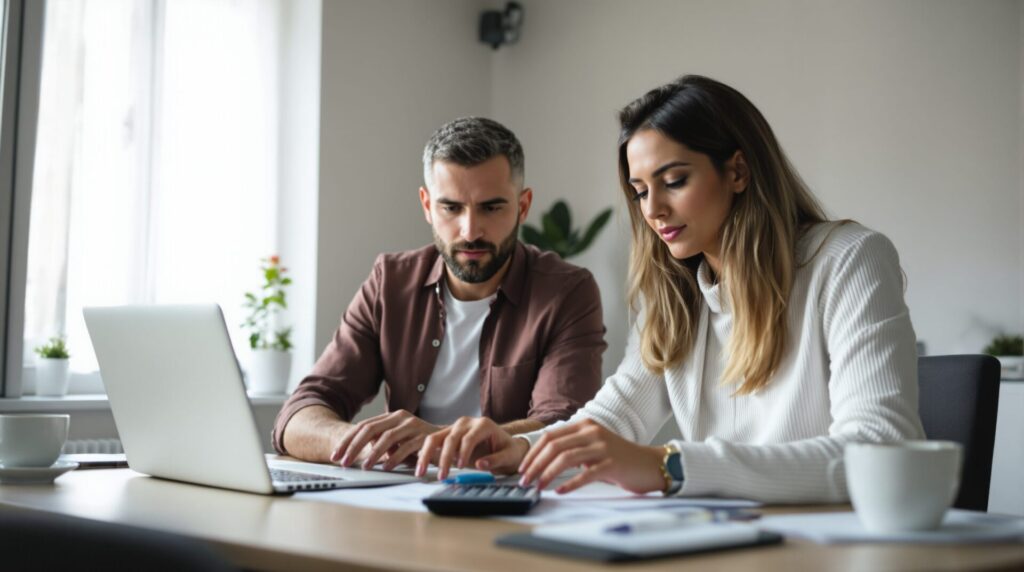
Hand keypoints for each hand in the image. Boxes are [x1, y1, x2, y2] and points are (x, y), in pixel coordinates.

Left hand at [330, 410, 441, 470]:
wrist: (448, 441)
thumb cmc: (418, 444)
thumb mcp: (396, 442)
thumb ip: (380, 442)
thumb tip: (353, 453)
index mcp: (391, 417)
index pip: (363, 426)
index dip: (348, 441)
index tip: (336, 455)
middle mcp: (400, 417)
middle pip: (371, 429)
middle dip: (354, 446)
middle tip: (344, 462)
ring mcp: (412, 425)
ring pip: (387, 437)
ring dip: (373, 453)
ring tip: (364, 466)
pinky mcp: (424, 436)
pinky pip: (406, 447)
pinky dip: (395, 458)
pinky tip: (386, 467)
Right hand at [416, 416, 529, 480]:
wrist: (505, 445)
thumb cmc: (508, 450)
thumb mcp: (508, 456)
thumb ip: (495, 460)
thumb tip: (480, 464)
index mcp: (483, 425)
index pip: (469, 438)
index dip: (463, 453)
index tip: (460, 467)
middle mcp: (467, 422)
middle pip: (450, 438)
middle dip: (444, 458)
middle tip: (442, 476)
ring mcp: (456, 427)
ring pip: (436, 437)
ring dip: (427, 455)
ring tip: (421, 471)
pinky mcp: (448, 434)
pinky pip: (433, 441)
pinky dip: (425, 453)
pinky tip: (420, 464)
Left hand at [518, 419, 664, 493]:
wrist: (650, 464)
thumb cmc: (619, 458)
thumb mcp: (593, 446)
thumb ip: (572, 447)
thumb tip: (542, 461)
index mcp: (584, 425)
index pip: (549, 436)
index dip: (532, 453)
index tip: (522, 469)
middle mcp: (592, 432)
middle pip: (554, 446)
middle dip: (535, 465)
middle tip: (525, 481)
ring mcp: (602, 447)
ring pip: (565, 458)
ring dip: (547, 474)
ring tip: (538, 487)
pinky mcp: (611, 463)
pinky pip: (585, 474)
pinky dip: (570, 483)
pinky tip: (560, 491)